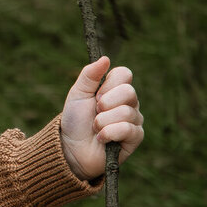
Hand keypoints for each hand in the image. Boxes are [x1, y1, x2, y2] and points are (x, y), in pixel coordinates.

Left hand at [59, 56, 142, 180]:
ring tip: (95, 128)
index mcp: (116, 89)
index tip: (95, 95)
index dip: (109, 83)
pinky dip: (109, 133)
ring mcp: (134, 120)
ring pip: (127, 112)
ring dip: (103, 121)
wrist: (71, 149)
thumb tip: (105, 58)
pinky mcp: (135, 138)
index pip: (125, 74)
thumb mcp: (78, 94)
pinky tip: (101, 138)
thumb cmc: (75, 121)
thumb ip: (89, 75)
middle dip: (105, 103)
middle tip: (95, 112)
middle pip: (129, 91)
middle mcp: (129, 103)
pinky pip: (128, 129)